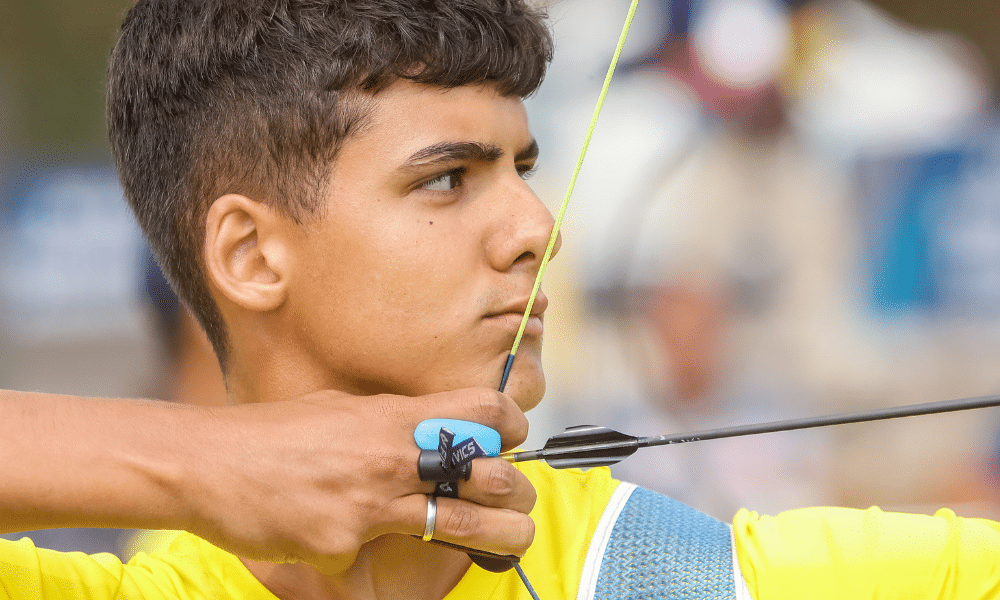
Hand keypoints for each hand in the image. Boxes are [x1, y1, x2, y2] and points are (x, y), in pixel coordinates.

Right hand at [181, 388, 535, 573]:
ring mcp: (369, 503)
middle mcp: (391, 456)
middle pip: (489, 473)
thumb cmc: (271, 434)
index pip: (481, 410)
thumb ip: (384, 421)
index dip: (510, 423)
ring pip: (461, 524)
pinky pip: (370, 557)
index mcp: (391, 415)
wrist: (204, 463)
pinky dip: (360, 554)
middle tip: (521, 499)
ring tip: (518, 540)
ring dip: (500, 534)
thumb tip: (419, 430)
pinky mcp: (343, 543)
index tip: (514, 438)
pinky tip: (331, 538)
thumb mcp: (338, 410)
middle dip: (516, 490)